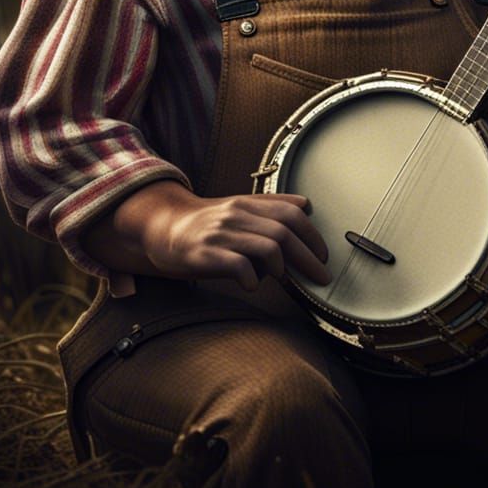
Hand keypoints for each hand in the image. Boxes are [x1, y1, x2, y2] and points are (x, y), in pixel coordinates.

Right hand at [143, 191, 330, 290]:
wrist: (164, 229)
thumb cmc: (207, 224)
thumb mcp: (239, 207)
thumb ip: (271, 206)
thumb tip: (306, 205)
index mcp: (247, 203)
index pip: (290, 214)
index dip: (312, 235)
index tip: (323, 256)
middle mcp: (236, 215)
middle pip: (284, 233)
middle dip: (308, 257)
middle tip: (321, 277)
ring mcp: (220, 234)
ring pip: (268, 247)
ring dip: (281, 267)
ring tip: (281, 277)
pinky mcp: (205, 255)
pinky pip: (239, 266)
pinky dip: (253, 278)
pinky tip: (252, 284)